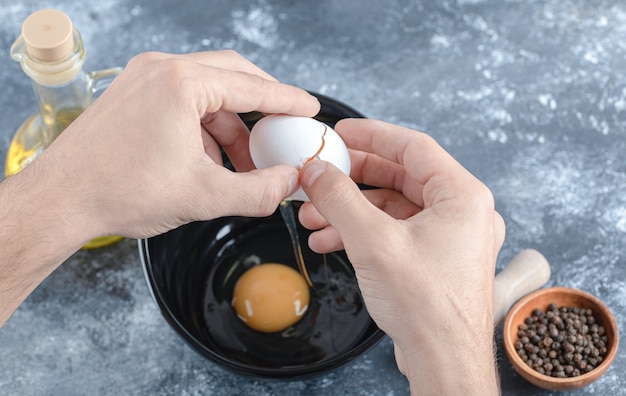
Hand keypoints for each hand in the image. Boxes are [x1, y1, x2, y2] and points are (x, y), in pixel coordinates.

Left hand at [53, 50, 319, 239]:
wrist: (60, 200)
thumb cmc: (119, 191)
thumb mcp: (203, 197)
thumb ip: (258, 190)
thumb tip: (288, 183)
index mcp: (181, 84)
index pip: (252, 86)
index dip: (287, 100)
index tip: (308, 108)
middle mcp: (160, 70)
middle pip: (231, 75)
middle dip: (261, 106)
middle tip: (282, 128)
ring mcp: (143, 79)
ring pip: (207, 91)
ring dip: (231, 124)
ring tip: (244, 162)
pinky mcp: (132, 95)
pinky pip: (183, 101)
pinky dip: (205, 126)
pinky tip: (211, 159)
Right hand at [298, 119, 504, 394]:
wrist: (443, 361)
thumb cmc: (427, 308)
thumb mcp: (373, 241)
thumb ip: (339, 198)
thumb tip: (316, 171)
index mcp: (463, 197)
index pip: (413, 147)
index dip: (372, 136)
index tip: (341, 133)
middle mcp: (462, 213)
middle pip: (400, 176)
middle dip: (353, 179)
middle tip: (322, 174)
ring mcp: (450, 237)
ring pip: (393, 207)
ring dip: (351, 210)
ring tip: (314, 217)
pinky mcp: (435, 259)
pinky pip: (395, 231)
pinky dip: (363, 232)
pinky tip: (329, 239)